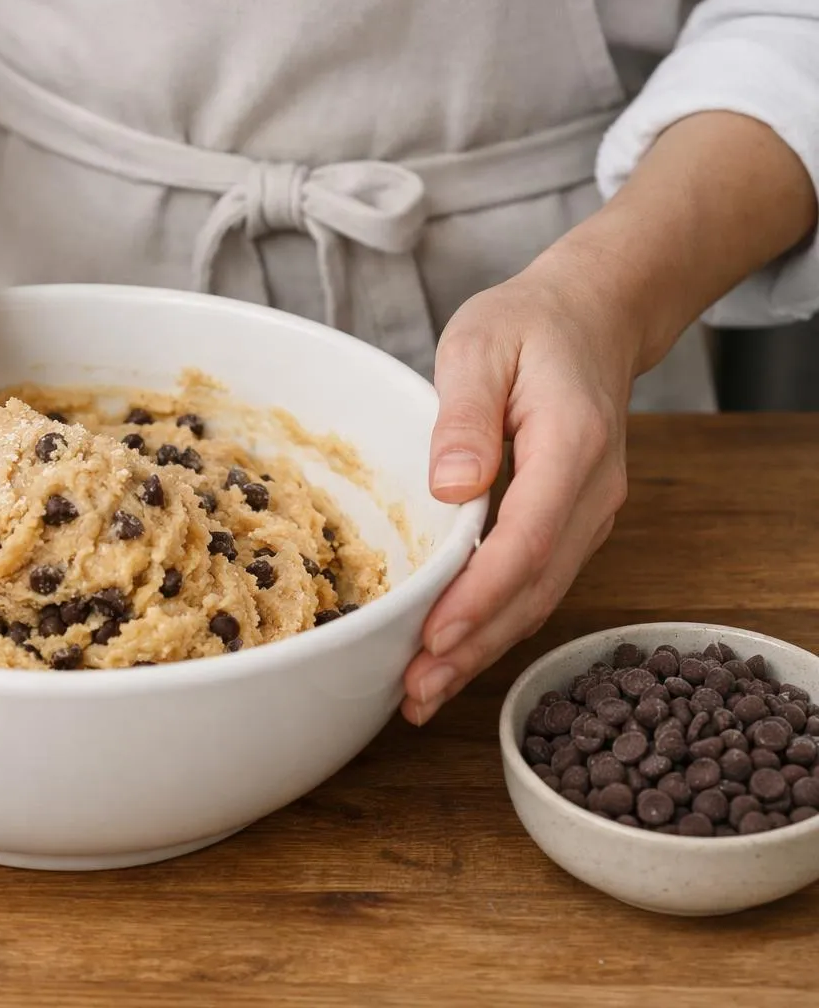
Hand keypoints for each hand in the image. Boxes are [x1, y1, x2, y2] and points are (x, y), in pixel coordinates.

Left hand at [402, 259, 637, 724]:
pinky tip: (452, 653)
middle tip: (415, 691)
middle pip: (535, 586)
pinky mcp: (572, 523)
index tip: (434, 635)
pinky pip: (535, 584)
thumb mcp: (479, 345)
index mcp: (572, 444)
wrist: (593, 316)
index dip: (481, 595)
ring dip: (483, 648)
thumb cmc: (527, 326)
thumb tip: (452, 486)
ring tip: (422, 692)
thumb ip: (465, 416)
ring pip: (538, 597)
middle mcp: (593, 491)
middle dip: (474, 645)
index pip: (528, 538)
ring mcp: (589, 513)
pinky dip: (495, 624)